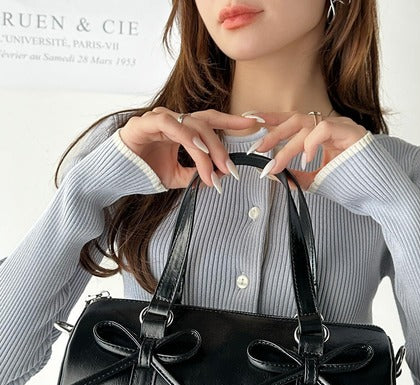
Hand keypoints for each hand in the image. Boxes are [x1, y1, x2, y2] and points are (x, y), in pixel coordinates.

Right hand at [118, 107, 251, 189]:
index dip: (232, 121)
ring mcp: (158, 119)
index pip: (210, 120)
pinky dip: (189, 140)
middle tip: (231, 169)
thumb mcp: (176, 177)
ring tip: (216, 169)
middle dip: (222, 146)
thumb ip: (194, 174)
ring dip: (207, 148)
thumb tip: (217, 176)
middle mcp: (172, 120)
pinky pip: (172, 126)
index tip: (254, 125)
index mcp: (180, 129)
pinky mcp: (144, 123)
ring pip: (192, 125)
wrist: (114, 178)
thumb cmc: (143, 173)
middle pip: (205, 124)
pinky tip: (199, 154)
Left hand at [246, 111, 368, 190]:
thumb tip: (272, 175)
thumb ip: (296, 176)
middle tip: (255, 149)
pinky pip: (324, 129)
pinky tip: (306, 159)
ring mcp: (342, 127)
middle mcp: (331, 125)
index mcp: (322, 134)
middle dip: (272, 133)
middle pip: (295, 119)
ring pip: (306, 126)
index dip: (271, 118)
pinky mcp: (352, 133)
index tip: (249, 120)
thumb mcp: (316, 181)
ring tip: (275, 165)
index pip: (292, 121)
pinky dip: (311, 143)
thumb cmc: (351, 186)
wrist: (381, 194)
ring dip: (286, 146)